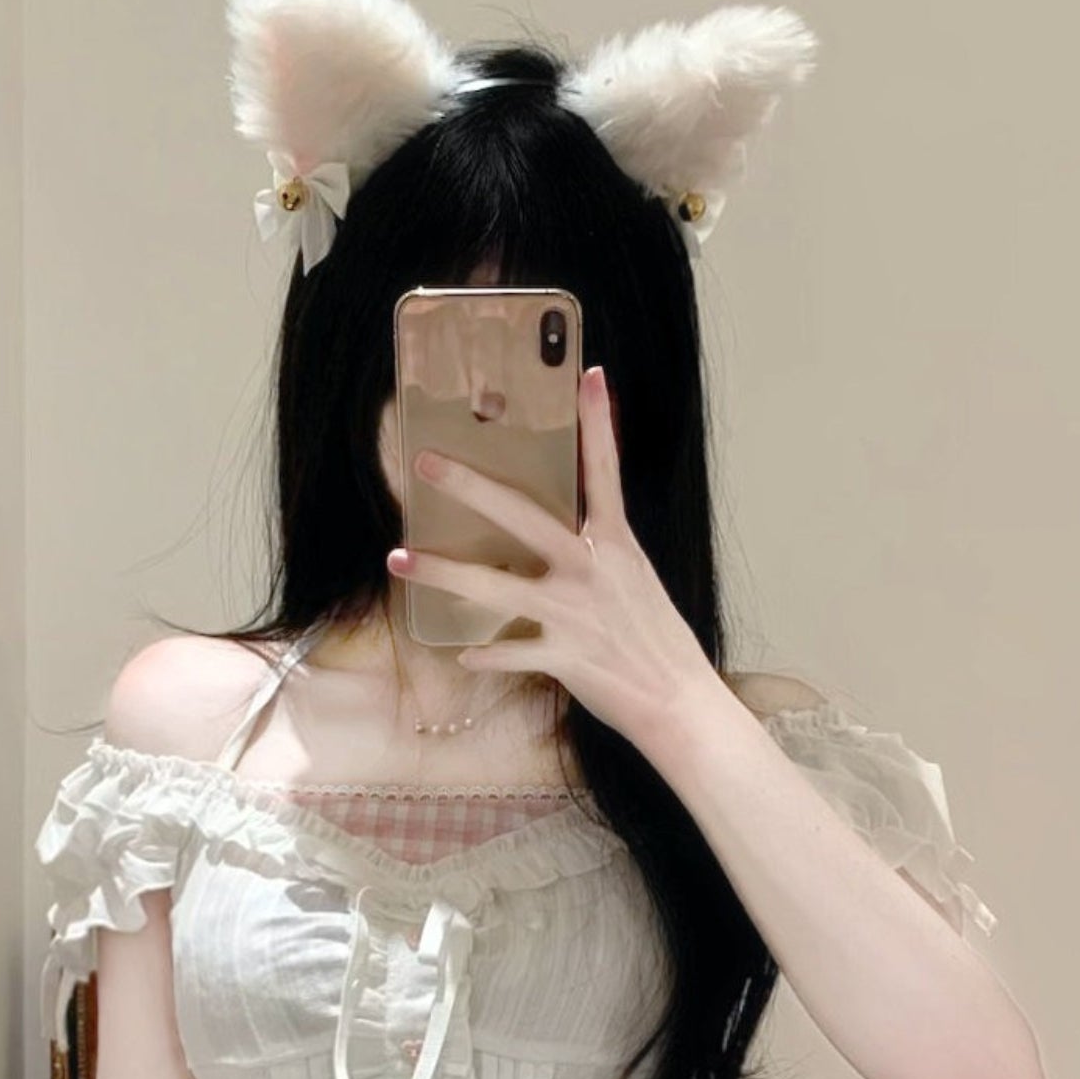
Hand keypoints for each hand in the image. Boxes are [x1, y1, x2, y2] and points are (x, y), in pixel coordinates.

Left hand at [385, 365, 714, 747]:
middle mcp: (591, 570)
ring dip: (442, 573)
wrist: (680, 703)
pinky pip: (510, 653)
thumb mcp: (636, 582)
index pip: (606, 472)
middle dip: (471, 487)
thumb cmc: (657, 642)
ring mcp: (574, 614)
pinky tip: (461, 655)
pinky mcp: (564, 657)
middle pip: (522, 517)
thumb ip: (599, 553)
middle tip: (427, 462)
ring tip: (399, 558)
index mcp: (617, 545)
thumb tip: (570, 532)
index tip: (587, 375)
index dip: (598, 423)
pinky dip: (486, 657)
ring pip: (494, 587)